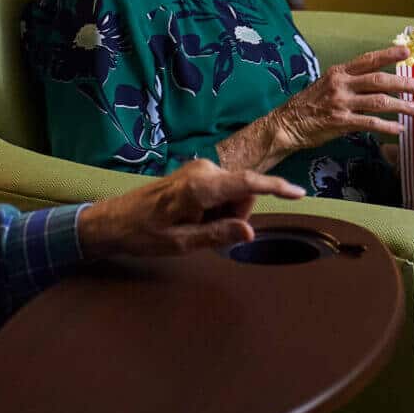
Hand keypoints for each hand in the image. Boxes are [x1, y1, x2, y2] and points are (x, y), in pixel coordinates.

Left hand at [77, 157, 304, 257]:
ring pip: (235, 194)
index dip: (277, 188)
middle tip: (206, 234)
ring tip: (195, 228)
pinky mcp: (196, 172)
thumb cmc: (143, 234)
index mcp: (201, 187)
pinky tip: (193, 220)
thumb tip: (249, 233)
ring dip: (224, 214)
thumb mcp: (181, 243)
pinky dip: (216, 208)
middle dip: (236, 216)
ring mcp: (199, 169)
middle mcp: (203, 170)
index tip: (300, 193)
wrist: (113, 220)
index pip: (248, 183)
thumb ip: (217, 235)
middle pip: (244, 193)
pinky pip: (223, 190)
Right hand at [267, 46, 413, 155]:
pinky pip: (369, 123)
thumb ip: (350, 82)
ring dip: (402, 106)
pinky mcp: (340, 122)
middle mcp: (341, 85)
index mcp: (339, 72)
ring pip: (378, 102)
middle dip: (404, 83)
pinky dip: (387, 126)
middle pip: (378, 80)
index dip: (388, 55)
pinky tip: (399, 129)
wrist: (287, 124)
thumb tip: (376, 82)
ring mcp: (341, 103)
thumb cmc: (309, 105)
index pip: (367, 60)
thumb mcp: (327, 85)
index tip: (407, 52)